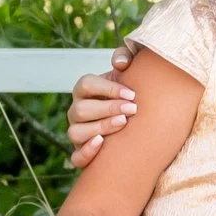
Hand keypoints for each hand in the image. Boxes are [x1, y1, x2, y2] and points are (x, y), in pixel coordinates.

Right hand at [68, 46, 136, 167]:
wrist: (138, 119)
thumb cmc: (132, 93)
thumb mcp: (131, 72)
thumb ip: (125, 58)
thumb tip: (119, 64)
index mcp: (84, 90)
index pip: (86, 85)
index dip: (107, 88)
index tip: (132, 94)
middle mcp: (76, 111)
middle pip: (81, 110)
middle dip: (108, 109)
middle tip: (133, 109)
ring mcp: (77, 132)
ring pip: (76, 132)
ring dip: (100, 128)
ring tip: (123, 123)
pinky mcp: (82, 153)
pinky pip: (76, 157)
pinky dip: (86, 152)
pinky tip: (102, 144)